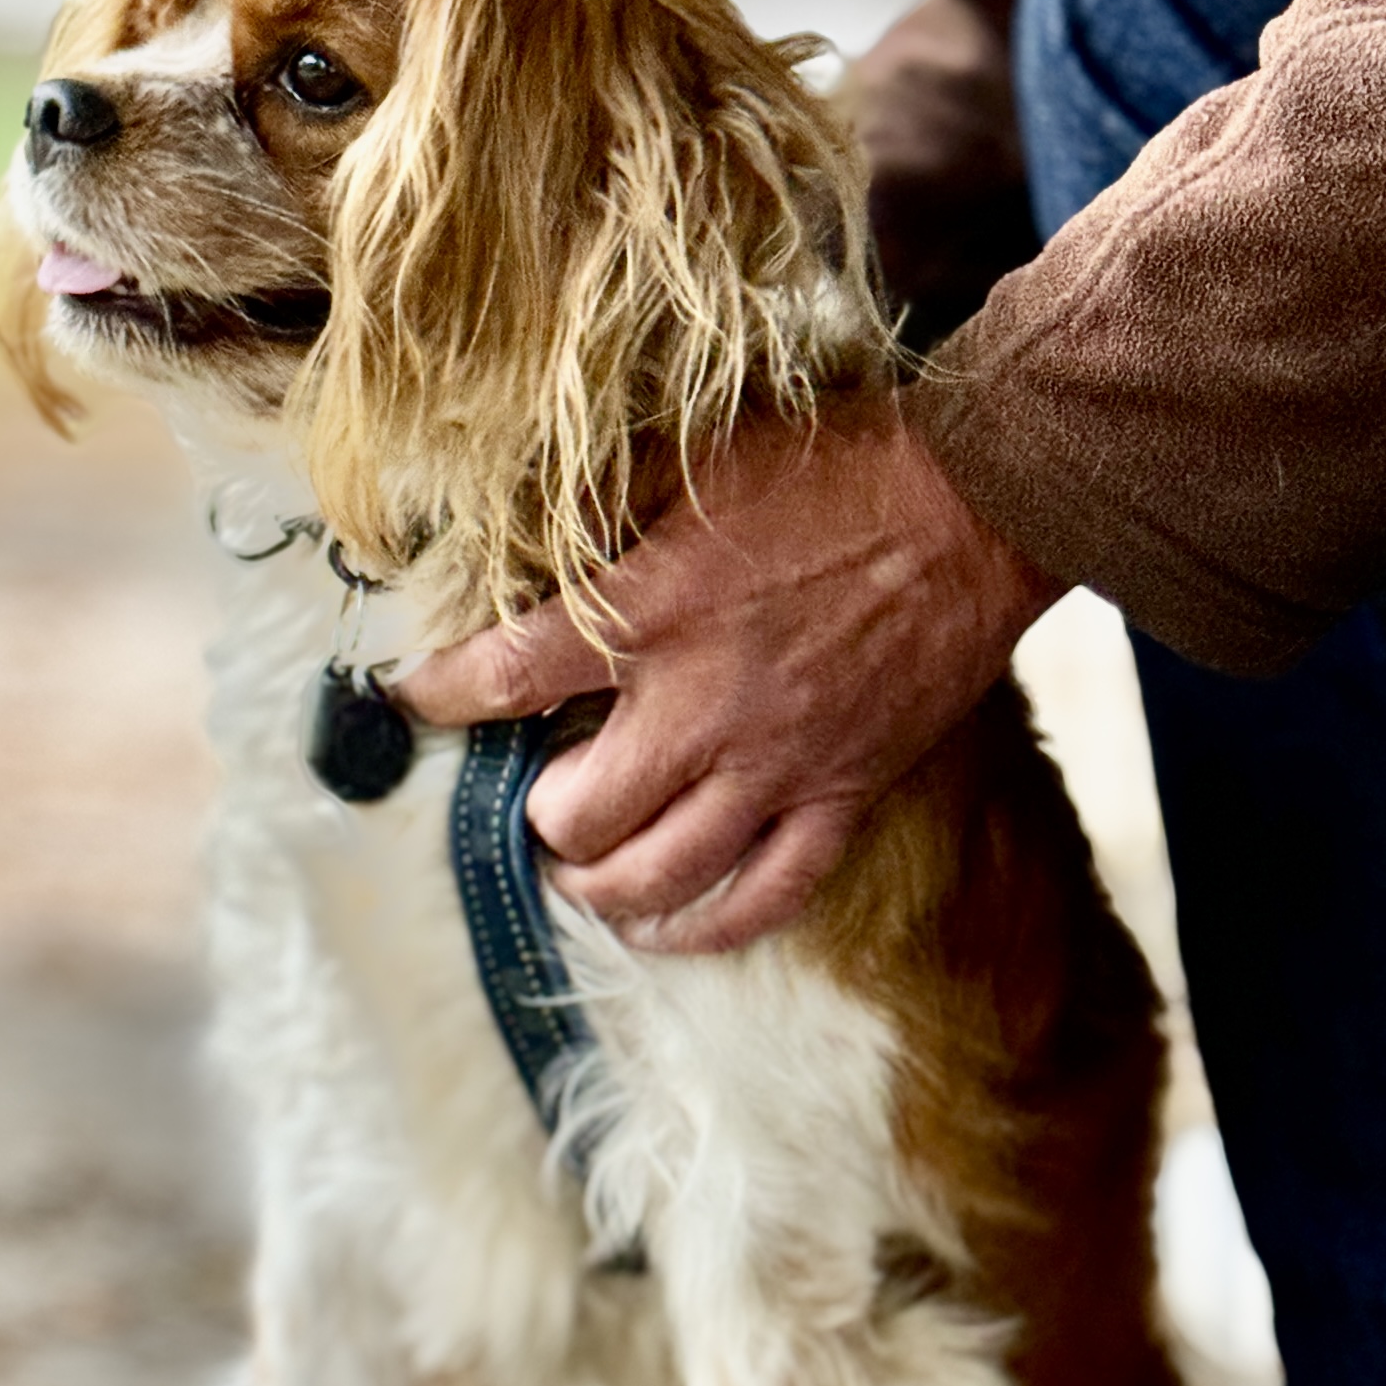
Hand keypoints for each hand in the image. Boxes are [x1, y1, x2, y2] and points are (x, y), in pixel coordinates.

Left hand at [396, 397, 1057, 953]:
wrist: (975, 509)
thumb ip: (606, 503)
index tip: (409, 703)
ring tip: (581, 866)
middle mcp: (704, 705)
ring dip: (598, 885)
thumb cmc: (836, 469)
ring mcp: (775, 766)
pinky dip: (702, 928)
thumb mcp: (699, 457)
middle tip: (535, 796)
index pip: (507, 676)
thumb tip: (520, 527)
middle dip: (537, 816)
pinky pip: (764, 899)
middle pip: (576, 815)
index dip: (441, 699)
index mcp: (654, 610)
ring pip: (657, 877)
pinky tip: (661, 928)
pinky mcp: (840, 797)